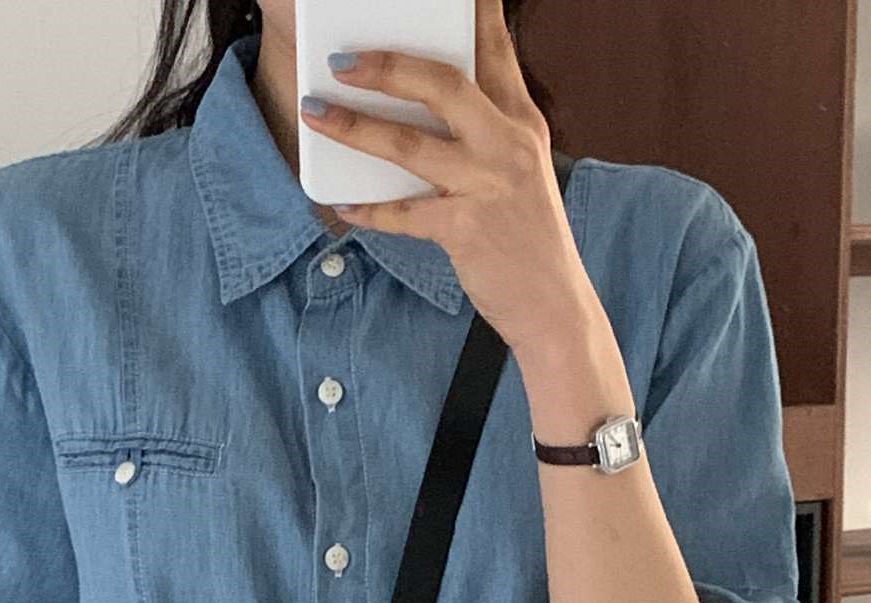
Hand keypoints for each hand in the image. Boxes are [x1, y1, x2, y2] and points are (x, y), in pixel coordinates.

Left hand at [298, 0, 598, 358]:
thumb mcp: (520, 172)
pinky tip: (344, 204)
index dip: (470, 13)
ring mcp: (487, 186)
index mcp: (521, 123)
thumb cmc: (529, 239)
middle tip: (342, 59)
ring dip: (355, 127)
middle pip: (442, 84)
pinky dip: (369, 209)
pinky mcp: (465, 230)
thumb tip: (423, 112)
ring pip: (410, 144)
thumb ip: (483, 135)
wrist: (553, 306)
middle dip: (387, 65)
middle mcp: (507, 145)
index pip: (494, 51)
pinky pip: (403, 213)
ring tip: (316, 113)